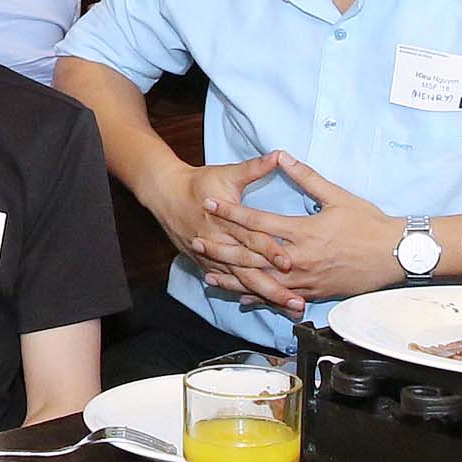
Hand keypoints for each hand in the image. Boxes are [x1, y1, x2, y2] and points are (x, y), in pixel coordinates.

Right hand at [151, 154, 302, 314]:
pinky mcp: (206, 263)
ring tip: (285, 306)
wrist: (165, 195)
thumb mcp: (227, 173)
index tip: (289, 263)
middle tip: (296, 301)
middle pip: (250, 269)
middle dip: (274, 286)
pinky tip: (259, 305)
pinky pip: (227, 282)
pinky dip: (243, 293)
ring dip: (263, 295)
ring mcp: (212, 256)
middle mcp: (220, 242)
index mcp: (227, 220)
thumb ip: (254, 168)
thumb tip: (278, 156)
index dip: (271, 250)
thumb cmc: (199, 183)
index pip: (253, 239)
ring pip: (240, 281)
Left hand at [219, 152, 408, 304]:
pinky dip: (258, 297)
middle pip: (252, 255)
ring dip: (233, 278)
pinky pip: (280, 298)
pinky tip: (240, 297)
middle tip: (196, 242)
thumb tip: (282, 156)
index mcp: (303, 232)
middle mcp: (300, 259)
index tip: (210, 205)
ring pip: (261, 281)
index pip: (259, 222)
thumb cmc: (369, 223)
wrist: (394, 255)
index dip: (232, 213)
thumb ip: (306, 177)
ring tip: (208, 273)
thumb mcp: (338, 196)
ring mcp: (305, 280)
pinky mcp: (313, 293)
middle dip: (222, 249)